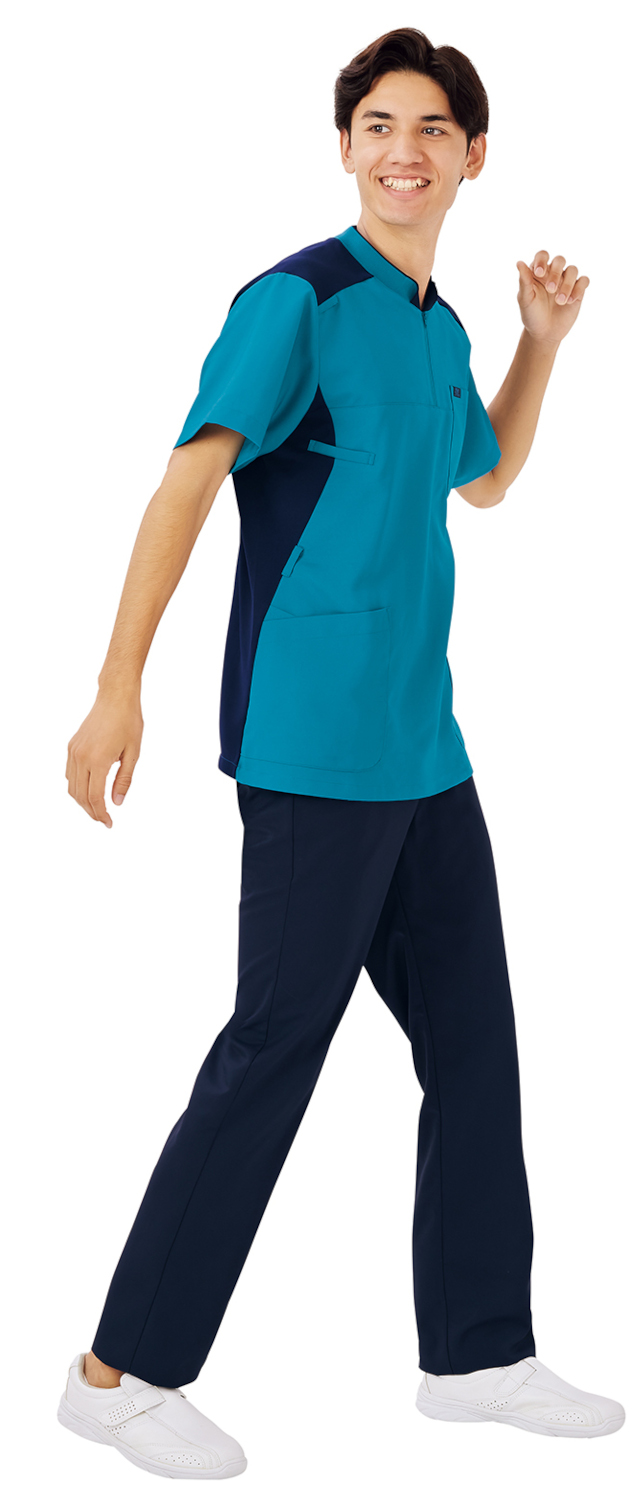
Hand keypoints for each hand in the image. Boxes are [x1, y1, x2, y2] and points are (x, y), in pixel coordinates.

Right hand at [66, 684, 143, 827]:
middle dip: (91, 812)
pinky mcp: (71, 746)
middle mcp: (81, 757)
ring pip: (72, 787)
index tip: (109, 823)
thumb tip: (117, 803)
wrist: (115, 698)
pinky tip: (88, 790)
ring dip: (82, 801)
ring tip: (97, 808)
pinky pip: (70, 774)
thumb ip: (124, 780)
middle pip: (81, 796)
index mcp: (98, 760)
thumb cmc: (128, 722)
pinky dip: (77, 787)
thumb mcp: (133, 753)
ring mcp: (74, 751)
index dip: (101, 814)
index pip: (95, 797)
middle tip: (104, 820)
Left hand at [516, 250, 589, 347]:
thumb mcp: (525, 299)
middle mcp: (554, 273)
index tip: (539, 274)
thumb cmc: (532, 315)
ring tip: (560, 301)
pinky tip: (570, 301)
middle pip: (560, 260)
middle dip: (556, 273)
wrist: (544, 333)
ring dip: (567, 284)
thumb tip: (519, 262)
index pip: (542, 255)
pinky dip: (579, 288)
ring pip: (573, 270)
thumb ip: (524, 281)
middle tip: (550, 290)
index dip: (542, 260)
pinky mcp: (578, 291)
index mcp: (539, 272)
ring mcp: (566, 281)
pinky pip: (584, 281)